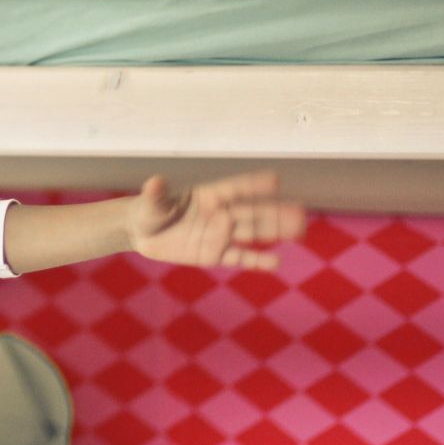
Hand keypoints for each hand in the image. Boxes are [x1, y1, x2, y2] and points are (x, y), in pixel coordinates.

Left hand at [127, 171, 306, 270]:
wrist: (142, 232)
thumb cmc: (149, 209)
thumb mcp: (151, 202)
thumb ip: (156, 194)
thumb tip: (154, 182)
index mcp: (207, 196)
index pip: (235, 189)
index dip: (253, 185)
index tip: (275, 181)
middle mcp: (219, 213)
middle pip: (252, 212)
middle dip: (275, 212)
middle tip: (300, 212)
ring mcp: (219, 234)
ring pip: (251, 233)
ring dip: (274, 232)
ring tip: (299, 231)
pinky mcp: (215, 254)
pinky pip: (239, 258)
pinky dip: (256, 261)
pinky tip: (275, 263)